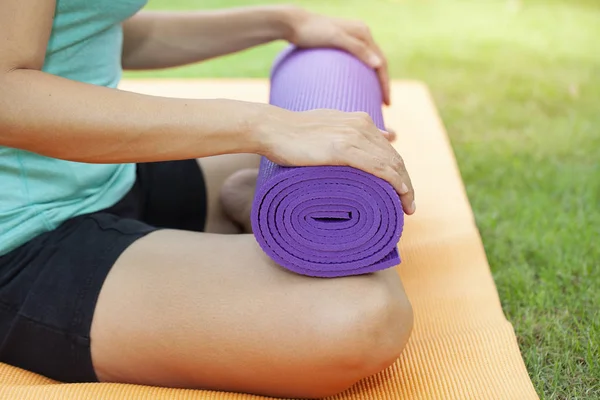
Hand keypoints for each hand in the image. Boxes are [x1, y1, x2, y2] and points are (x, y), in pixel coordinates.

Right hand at [260, 108, 414, 214]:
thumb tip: (386, 134)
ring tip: (407, 207)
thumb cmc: (293, 132)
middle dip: (405, 182)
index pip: (389, 148)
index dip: (399, 170)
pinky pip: (379, 168)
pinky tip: (401, 194)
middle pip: (395, 158)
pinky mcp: (344, 149)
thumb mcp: (328, 127)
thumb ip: (352, 131)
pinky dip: (394, 182)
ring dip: (404, 187)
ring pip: (391, 164)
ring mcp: (354, 136)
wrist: (272, 128)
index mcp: (360, 120)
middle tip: (408, 204)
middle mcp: (362, 125)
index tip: (402, 190)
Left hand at [282, 7, 390, 104]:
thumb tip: (378, 64)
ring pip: (369, 62)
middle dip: (383, 83)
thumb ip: (358, 49)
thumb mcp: (335, 38)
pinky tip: (357, 86)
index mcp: (363, 32)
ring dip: (374, 79)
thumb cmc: (311, 32)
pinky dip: (362, 74)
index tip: (387, 103)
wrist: (293, 24)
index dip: (385, 83)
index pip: (381, 62)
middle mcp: (361, 33)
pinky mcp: (342, 43)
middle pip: (378, 62)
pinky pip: (358, 61)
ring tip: (375, 98)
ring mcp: (352, 38)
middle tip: (385, 104)